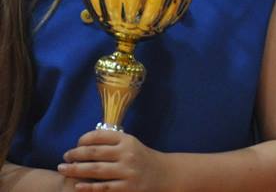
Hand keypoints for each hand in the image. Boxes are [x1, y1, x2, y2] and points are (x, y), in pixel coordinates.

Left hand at [57, 130, 171, 191]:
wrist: (165, 174)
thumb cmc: (143, 158)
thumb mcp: (132, 144)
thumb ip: (113, 142)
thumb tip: (85, 143)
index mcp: (127, 140)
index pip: (100, 135)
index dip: (83, 139)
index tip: (76, 144)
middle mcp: (127, 154)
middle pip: (94, 152)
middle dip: (75, 154)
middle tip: (64, 156)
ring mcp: (127, 171)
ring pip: (95, 170)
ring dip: (75, 169)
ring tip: (63, 169)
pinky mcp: (127, 188)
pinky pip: (103, 188)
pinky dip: (88, 187)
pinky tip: (76, 185)